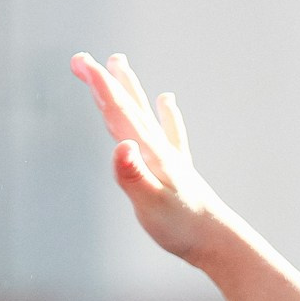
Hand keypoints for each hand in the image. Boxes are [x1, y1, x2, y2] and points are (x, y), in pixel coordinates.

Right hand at [70, 52, 235, 265]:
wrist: (219, 242)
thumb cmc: (182, 227)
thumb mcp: (150, 205)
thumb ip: (132, 176)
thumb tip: (121, 145)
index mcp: (149, 153)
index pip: (119, 113)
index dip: (99, 85)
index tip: (80, 60)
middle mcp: (160, 149)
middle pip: (129, 107)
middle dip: (105, 82)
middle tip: (82, 58)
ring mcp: (170, 157)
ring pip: (144, 114)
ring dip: (130, 89)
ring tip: (119, 62)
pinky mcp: (179, 169)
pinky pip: (170, 134)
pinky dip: (167, 115)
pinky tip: (167, 100)